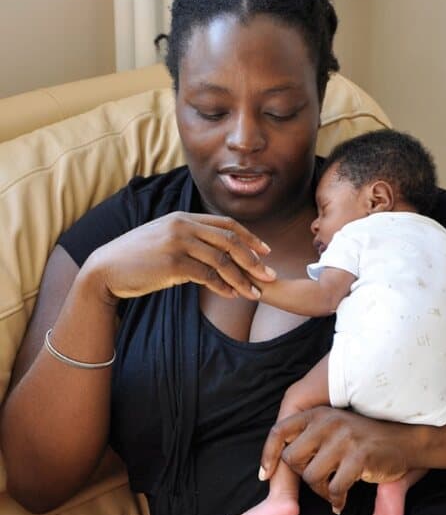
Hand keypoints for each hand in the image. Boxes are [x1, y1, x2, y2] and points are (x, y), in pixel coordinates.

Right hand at [85, 212, 275, 302]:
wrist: (107, 269)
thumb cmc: (136, 259)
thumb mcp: (163, 241)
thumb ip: (188, 242)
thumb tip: (212, 256)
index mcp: (183, 218)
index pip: (226, 224)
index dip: (249, 237)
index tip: (266, 251)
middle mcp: (183, 226)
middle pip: (230, 240)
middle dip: (254, 259)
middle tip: (270, 275)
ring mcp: (178, 243)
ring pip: (222, 260)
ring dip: (242, 278)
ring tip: (255, 293)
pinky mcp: (173, 263)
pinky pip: (207, 276)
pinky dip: (223, 286)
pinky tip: (233, 295)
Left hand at [259, 407, 421, 512]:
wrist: (406, 440)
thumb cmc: (364, 440)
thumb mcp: (334, 430)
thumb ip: (309, 442)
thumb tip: (273, 473)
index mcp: (318, 415)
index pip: (279, 431)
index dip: (268, 455)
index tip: (266, 475)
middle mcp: (327, 422)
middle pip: (292, 459)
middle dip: (303, 475)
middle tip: (320, 481)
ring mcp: (343, 439)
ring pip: (311, 476)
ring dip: (320, 490)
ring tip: (333, 490)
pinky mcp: (358, 457)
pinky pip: (333, 488)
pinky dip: (336, 500)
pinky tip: (342, 501)